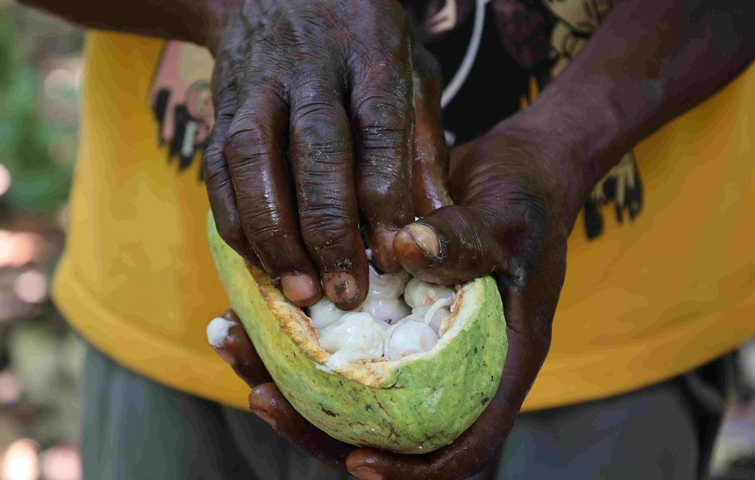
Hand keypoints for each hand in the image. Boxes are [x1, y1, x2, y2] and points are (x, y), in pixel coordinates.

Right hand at [202, 0, 450, 310]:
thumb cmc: (361, 41)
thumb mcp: (411, 71)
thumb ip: (422, 144)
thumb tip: (434, 221)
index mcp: (370, 49)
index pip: (378, 125)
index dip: (384, 194)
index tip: (393, 253)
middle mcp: (309, 65)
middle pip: (316, 148)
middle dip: (329, 227)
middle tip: (346, 291)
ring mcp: (257, 83)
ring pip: (253, 158)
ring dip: (273, 231)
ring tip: (298, 288)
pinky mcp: (220, 106)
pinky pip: (216, 168)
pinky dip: (236, 220)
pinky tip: (261, 259)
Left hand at [211, 112, 577, 478]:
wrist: (511, 172)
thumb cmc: (525, 199)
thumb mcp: (506, 218)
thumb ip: (466, 238)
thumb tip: (406, 247)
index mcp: (497, 362)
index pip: (465, 441)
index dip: (414, 468)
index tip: (357, 459)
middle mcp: (450, 363)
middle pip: (386, 427)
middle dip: (318, 424)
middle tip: (261, 396)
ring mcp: (412, 340)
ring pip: (347, 385)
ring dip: (286, 373)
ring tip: (234, 340)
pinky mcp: (385, 313)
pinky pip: (336, 337)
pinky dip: (290, 329)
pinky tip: (249, 304)